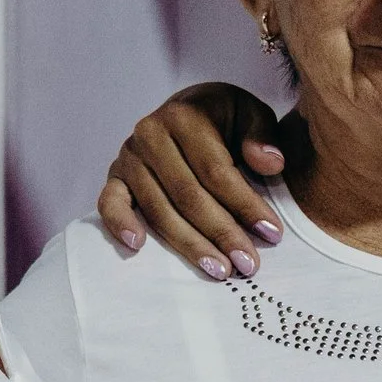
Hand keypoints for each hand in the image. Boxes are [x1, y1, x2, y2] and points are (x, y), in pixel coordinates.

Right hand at [97, 83, 286, 279]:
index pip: (216, 170)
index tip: (272, 233)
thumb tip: (271, 163)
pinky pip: (110, 203)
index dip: (245, 204)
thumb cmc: (225, 120)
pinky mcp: (115, 177)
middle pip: (188, 194)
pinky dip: (120, 224)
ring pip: (159, 209)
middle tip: (248, 263)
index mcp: (185, 116)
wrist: (188, 111)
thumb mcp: (251, 115)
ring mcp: (129, 156)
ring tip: (219, 270)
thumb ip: (262, 135)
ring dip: (189, 244)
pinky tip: (138, 247)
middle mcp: (151, 134)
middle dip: (221, 232)